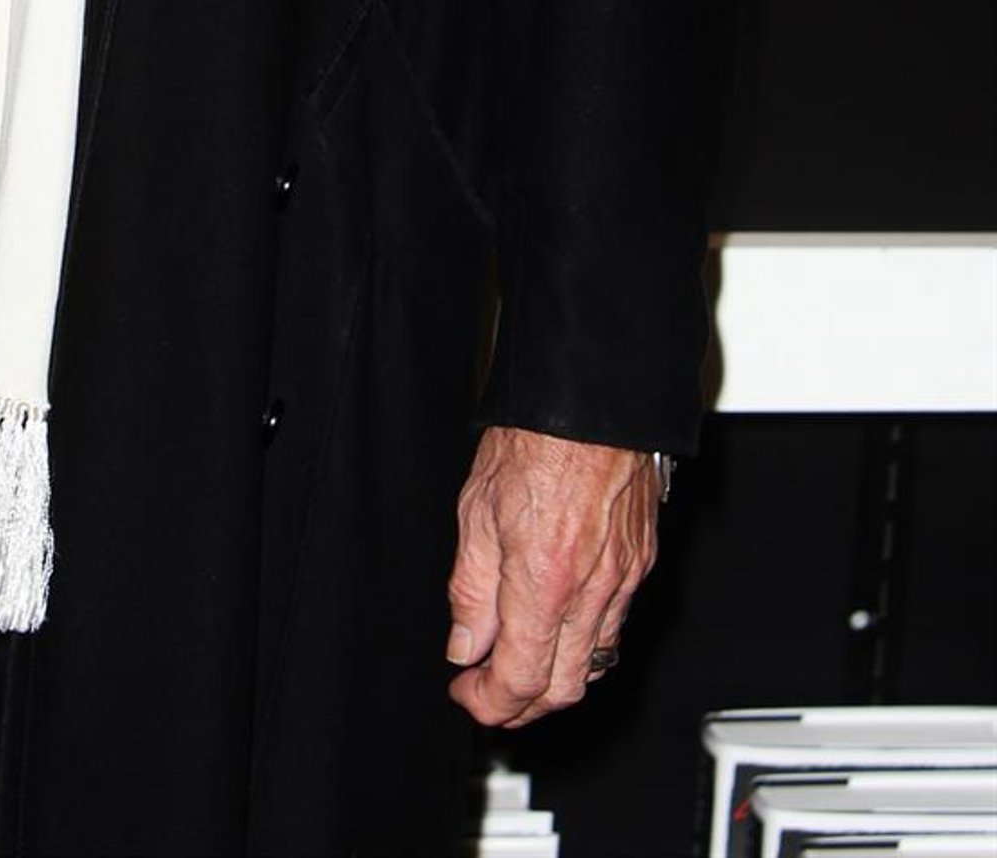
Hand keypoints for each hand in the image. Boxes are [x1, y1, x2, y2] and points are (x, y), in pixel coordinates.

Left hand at [445, 425, 660, 726]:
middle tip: (489, 692)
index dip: (489, 702)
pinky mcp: (640, 563)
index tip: (467, 694)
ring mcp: (623, 579)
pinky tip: (559, 629)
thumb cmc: (535, 439)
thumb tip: (466, 644)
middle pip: (563, 689)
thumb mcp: (476, 510)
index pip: (521, 679)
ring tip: (520, 666)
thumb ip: (471, 589)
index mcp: (544, 580)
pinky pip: (615, 627)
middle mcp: (592, 590)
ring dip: (555, 680)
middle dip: (522, 706)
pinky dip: (585, 646)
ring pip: (594, 664)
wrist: (593, 399)